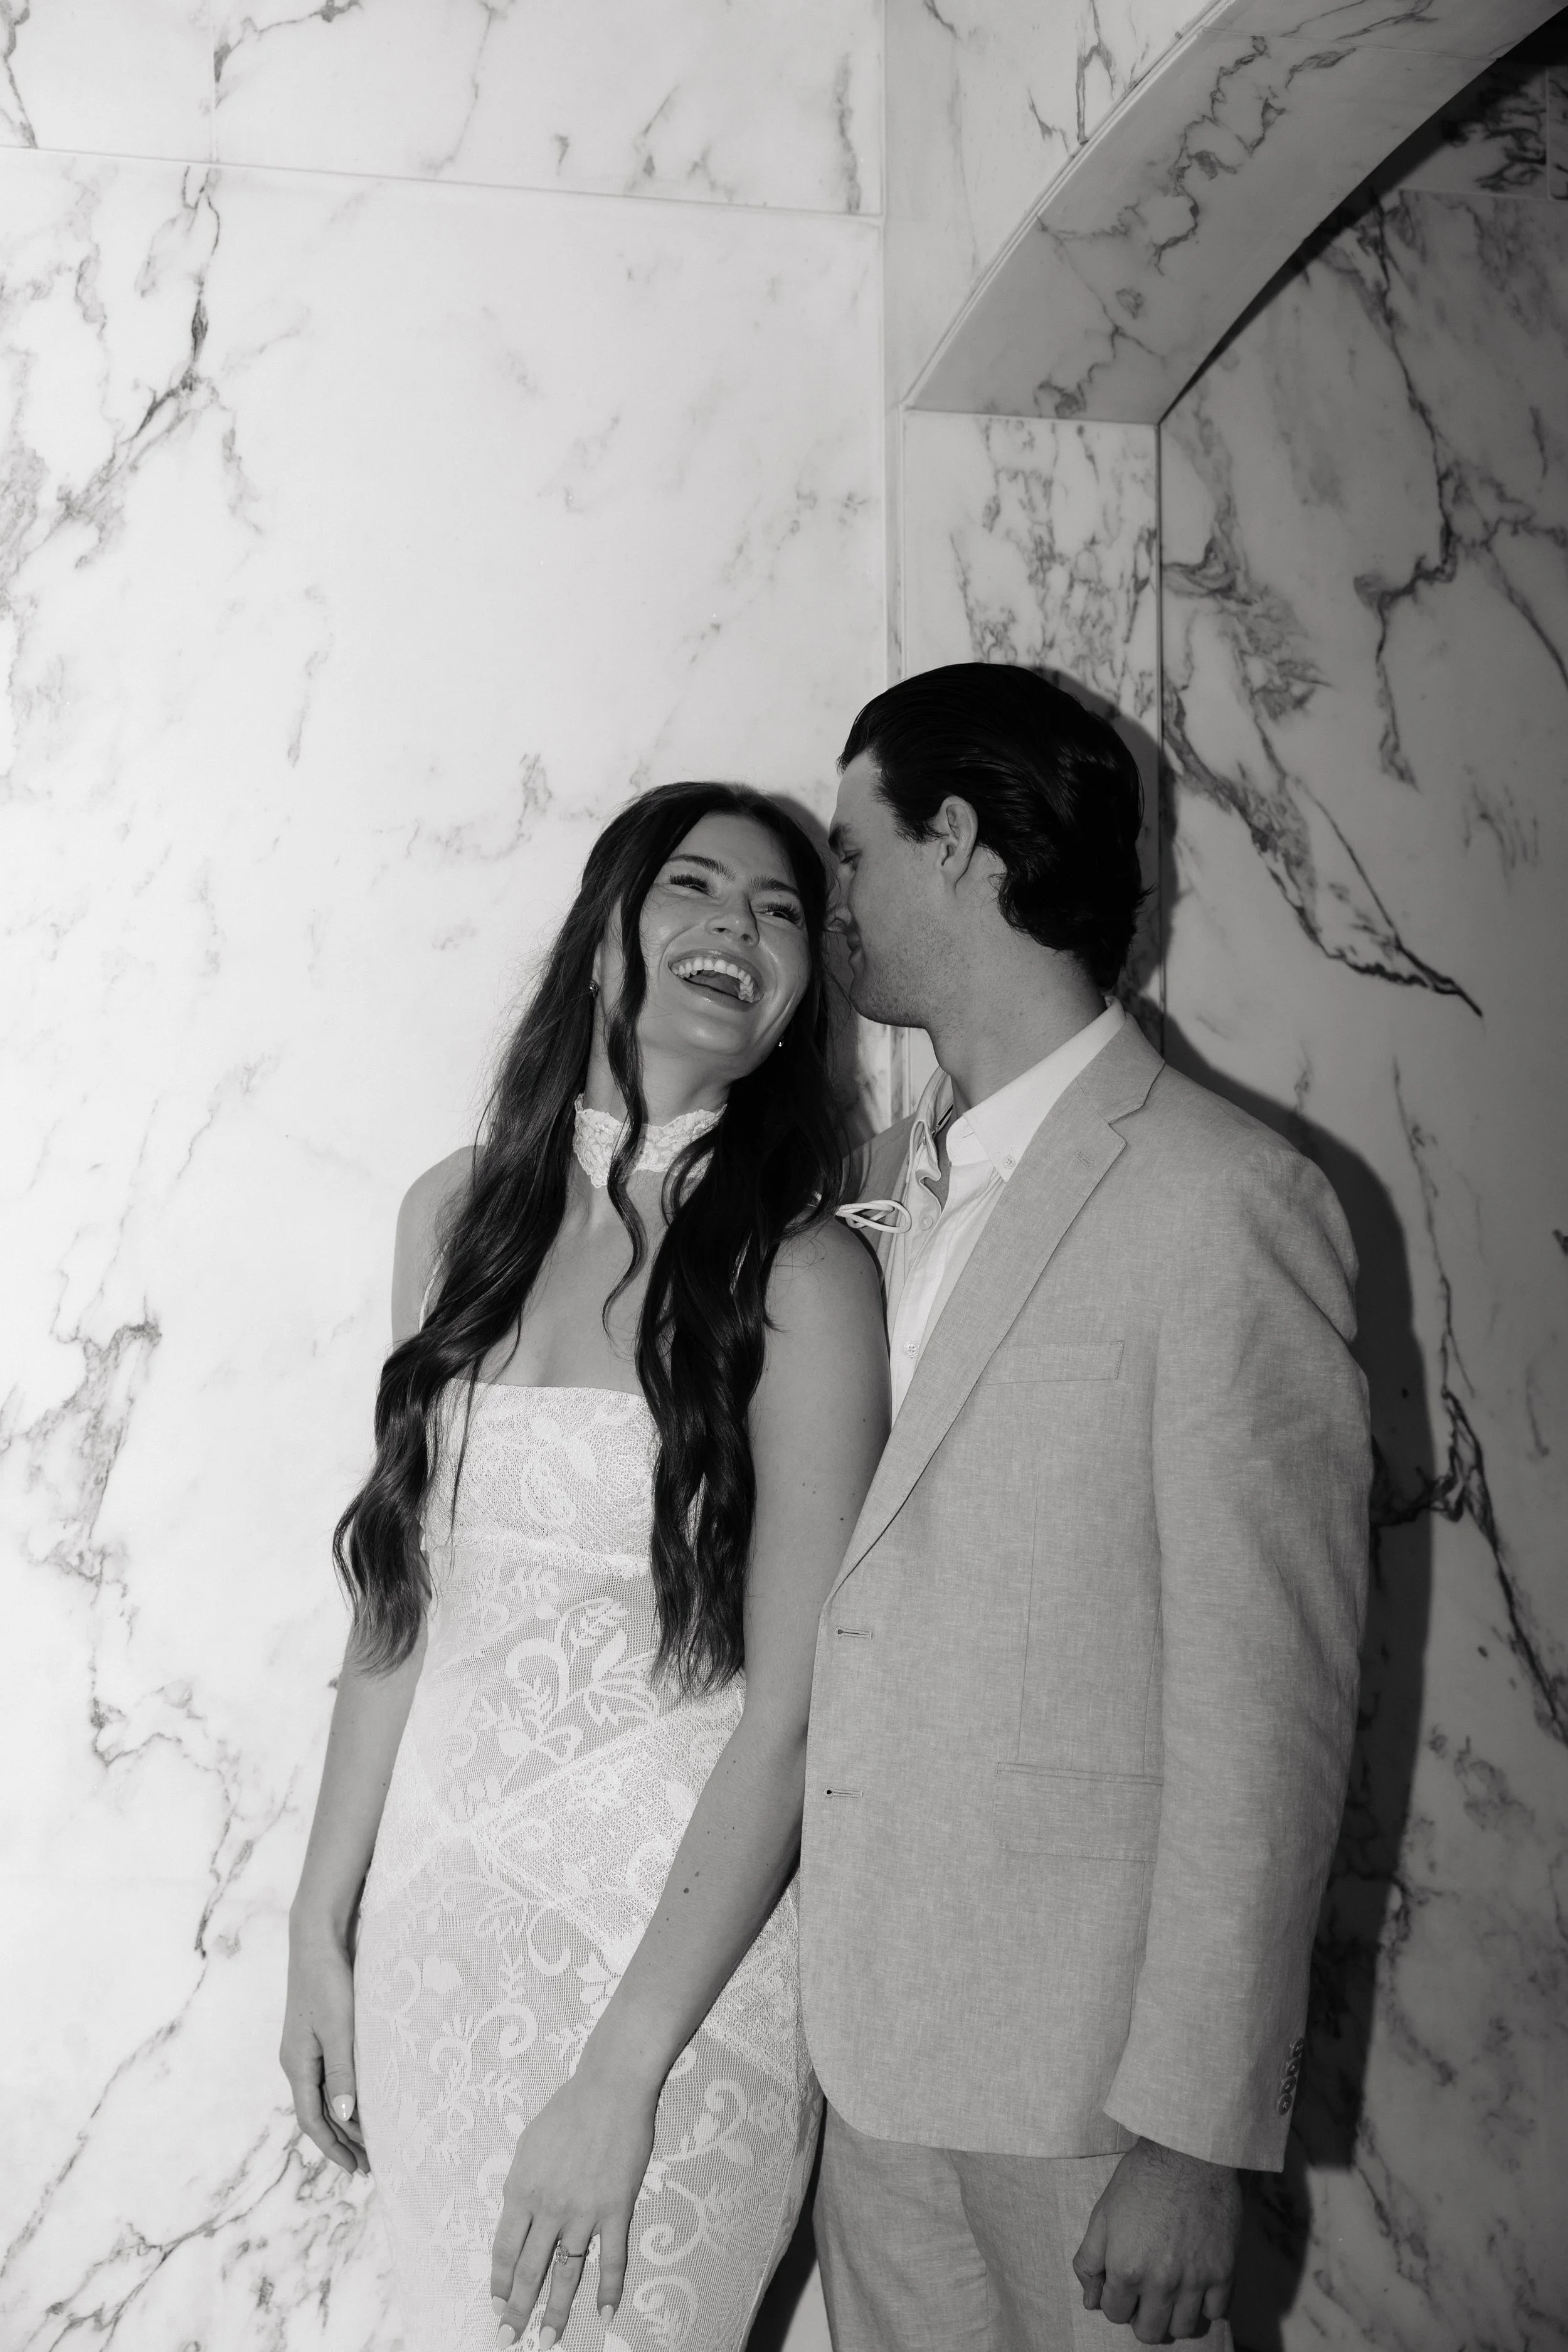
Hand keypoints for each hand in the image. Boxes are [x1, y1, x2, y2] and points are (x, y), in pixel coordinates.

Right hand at [280, 1915, 366, 2175]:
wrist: (316, 1939)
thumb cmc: (328, 1982)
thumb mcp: (338, 2029)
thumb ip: (342, 2072)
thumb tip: (345, 2118)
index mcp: (297, 2064)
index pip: (312, 2120)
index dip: (333, 2147)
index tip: (356, 2168)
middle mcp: (296, 2061)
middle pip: (317, 2112)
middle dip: (341, 2140)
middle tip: (369, 2163)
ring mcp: (304, 2048)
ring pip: (323, 2096)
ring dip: (343, 2120)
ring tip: (367, 2140)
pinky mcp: (316, 2034)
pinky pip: (327, 2077)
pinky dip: (343, 2096)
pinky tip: (359, 2100)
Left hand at [489, 2054, 657, 2346]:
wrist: (611, 2087)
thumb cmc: (568, 2110)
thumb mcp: (529, 2145)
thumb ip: (523, 2184)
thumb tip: (518, 2216)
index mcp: (522, 2189)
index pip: (504, 2250)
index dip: (498, 2282)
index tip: (495, 2306)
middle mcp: (549, 2207)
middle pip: (530, 2270)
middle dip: (517, 2310)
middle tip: (508, 2339)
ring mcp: (584, 2211)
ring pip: (567, 2272)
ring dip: (557, 2311)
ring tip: (548, 2340)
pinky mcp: (616, 2208)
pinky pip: (612, 2258)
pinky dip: (610, 2289)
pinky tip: (606, 2313)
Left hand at [1072, 2137, 1240, 2341]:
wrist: (1187, 2153)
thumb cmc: (1140, 2179)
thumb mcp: (1102, 2214)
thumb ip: (1090, 2262)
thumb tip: (1090, 2301)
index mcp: (1126, 2270)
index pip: (1115, 2314)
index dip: (1116, 2300)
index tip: (1123, 2285)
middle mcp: (1160, 2283)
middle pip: (1149, 2332)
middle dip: (1142, 2316)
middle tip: (1146, 2293)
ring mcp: (1194, 2281)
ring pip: (1182, 2329)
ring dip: (1174, 2315)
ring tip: (1172, 2291)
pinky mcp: (1223, 2272)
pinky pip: (1216, 2313)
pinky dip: (1206, 2304)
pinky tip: (1197, 2282)